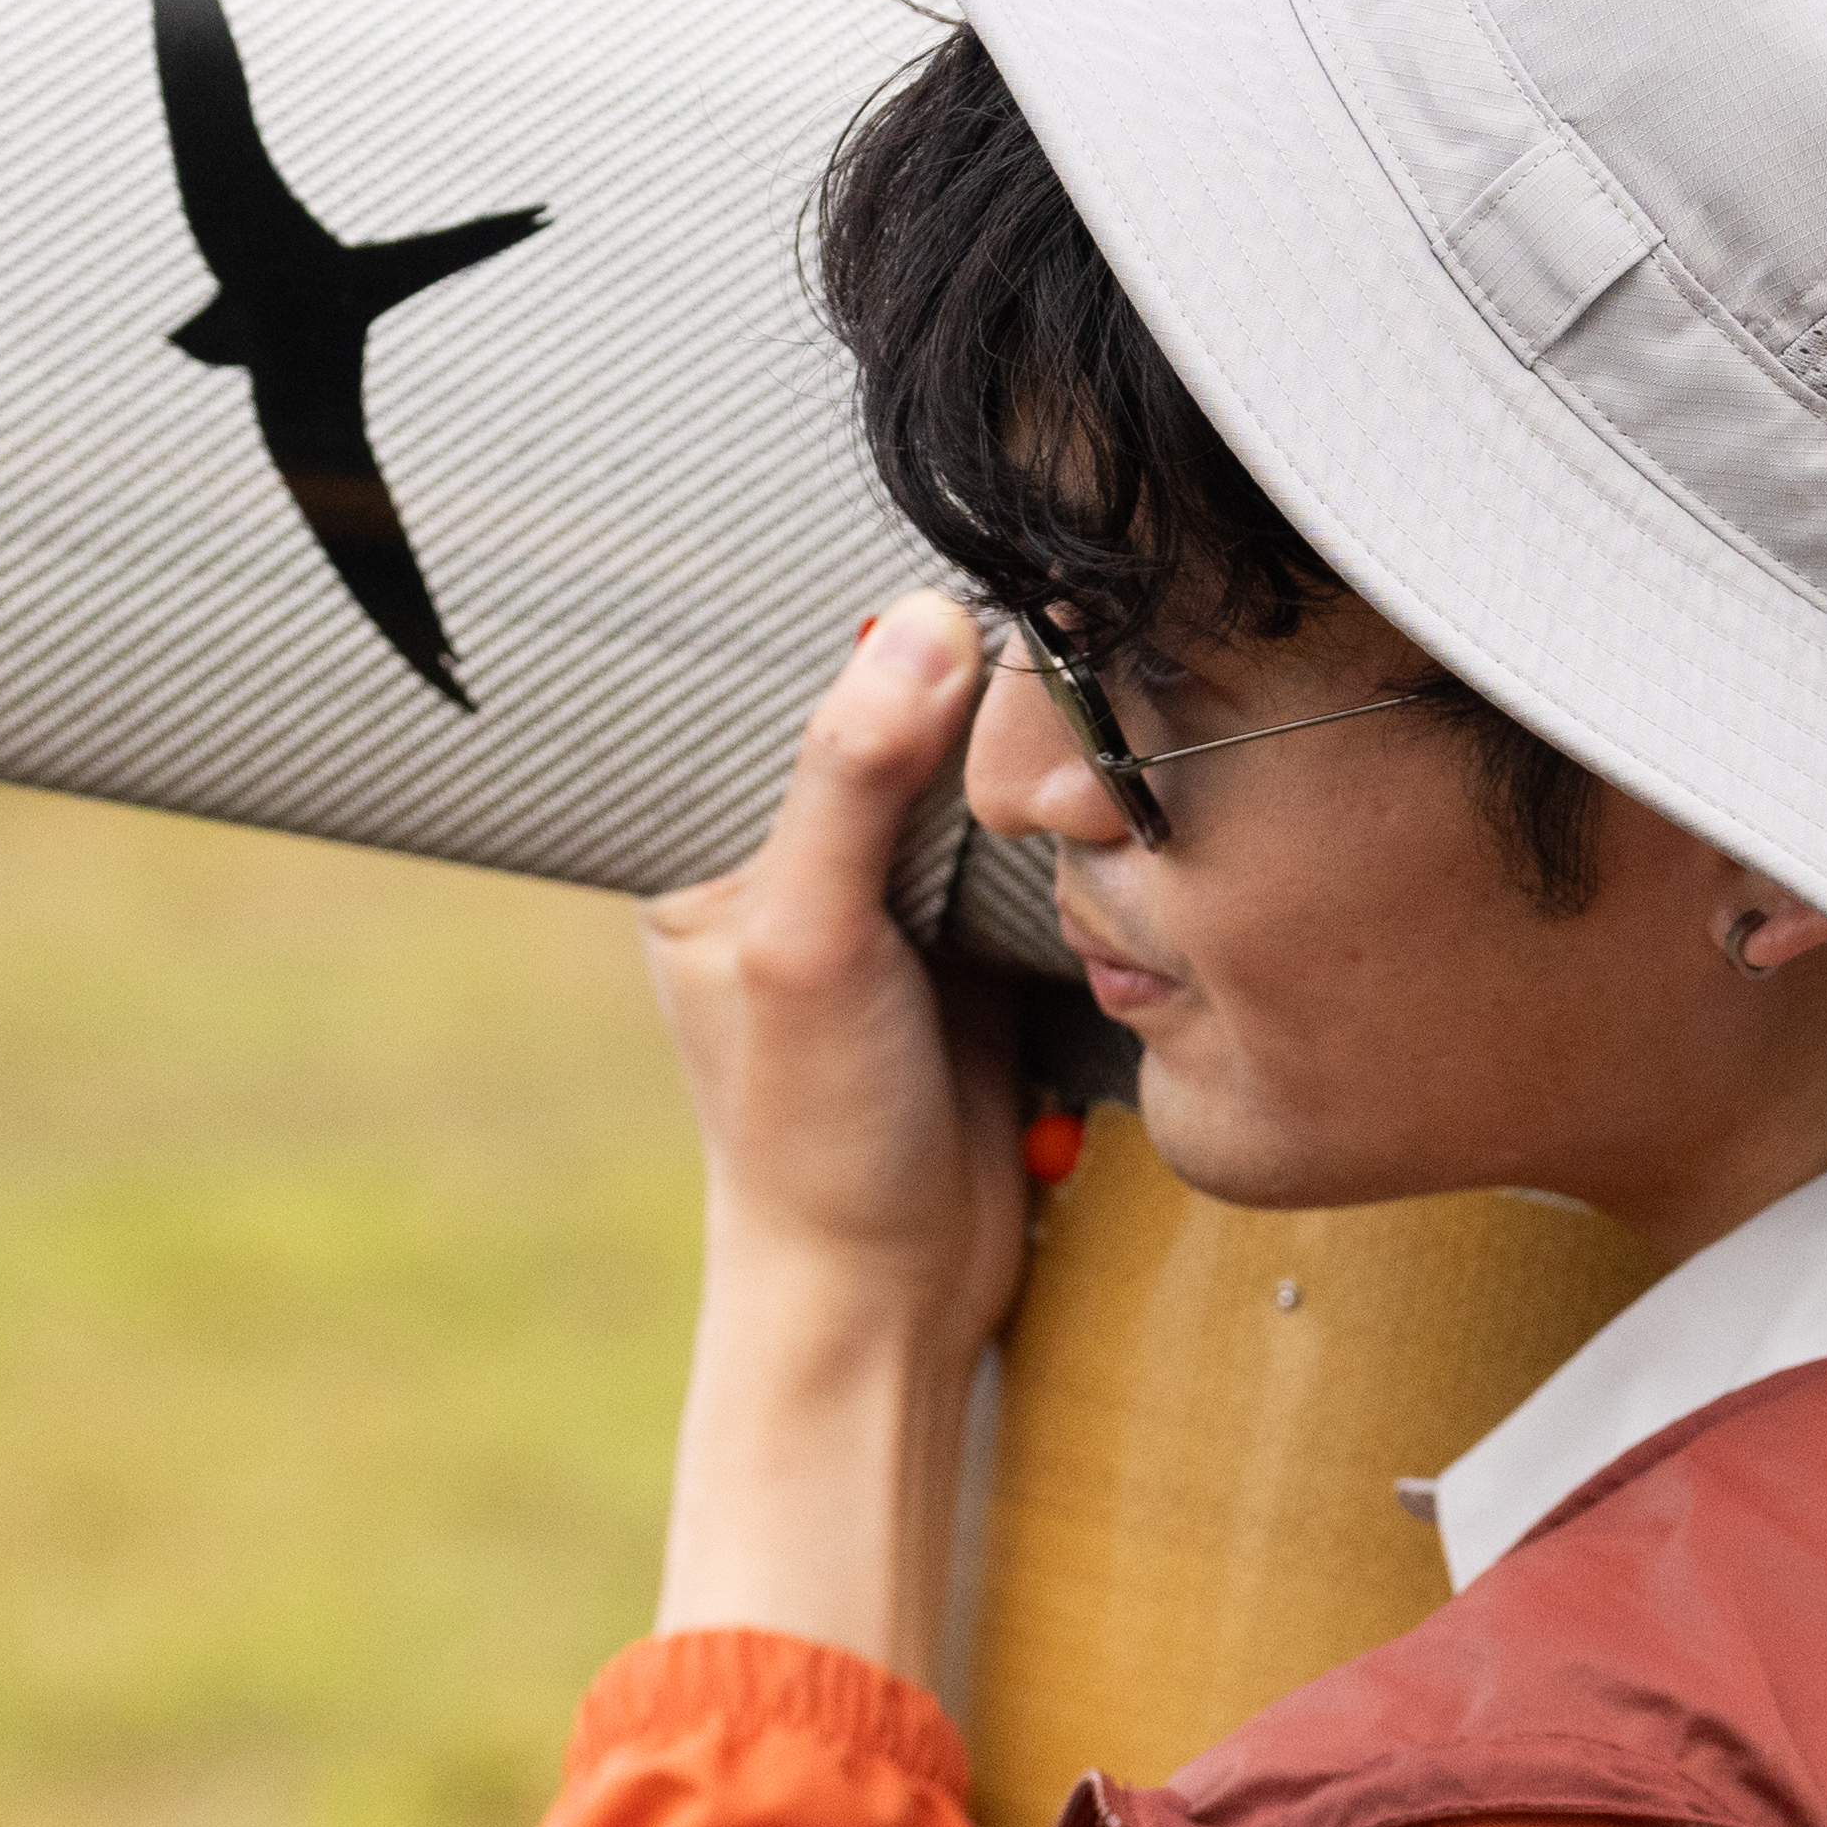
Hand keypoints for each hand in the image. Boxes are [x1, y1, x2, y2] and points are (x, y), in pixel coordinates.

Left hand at [638, 591, 1023, 1683]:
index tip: (928, 534)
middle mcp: (803, 865)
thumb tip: (922, 629)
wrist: (899, 1292)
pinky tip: (1109, 752)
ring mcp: (899, 906)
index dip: (847, 621)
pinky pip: (1029, 846)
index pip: (774, 689)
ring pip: (967, 776)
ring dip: (1021, 734)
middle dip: (954, 662)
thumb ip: (850, 785)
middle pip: (883, 720)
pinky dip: (1067, 814)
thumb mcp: (811, 943)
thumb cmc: (811, 1135)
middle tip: (1037, 567)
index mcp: (716, 850)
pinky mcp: (985, 947)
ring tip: (1086, 639)